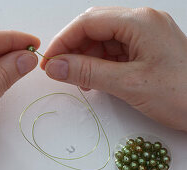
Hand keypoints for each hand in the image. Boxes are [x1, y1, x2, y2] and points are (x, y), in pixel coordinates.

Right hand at [41, 7, 186, 130]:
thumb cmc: (182, 94)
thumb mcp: (128, 83)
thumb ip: (88, 72)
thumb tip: (55, 66)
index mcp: (139, 22)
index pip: (88, 22)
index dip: (64, 40)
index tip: (49, 60)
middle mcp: (141, 23)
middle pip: (94, 29)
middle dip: (74, 50)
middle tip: (60, 72)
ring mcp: (144, 36)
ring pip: (102, 42)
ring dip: (86, 60)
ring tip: (81, 81)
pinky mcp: (145, 50)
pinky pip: (114, 52)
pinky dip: (100, 66)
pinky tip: (96, 81)